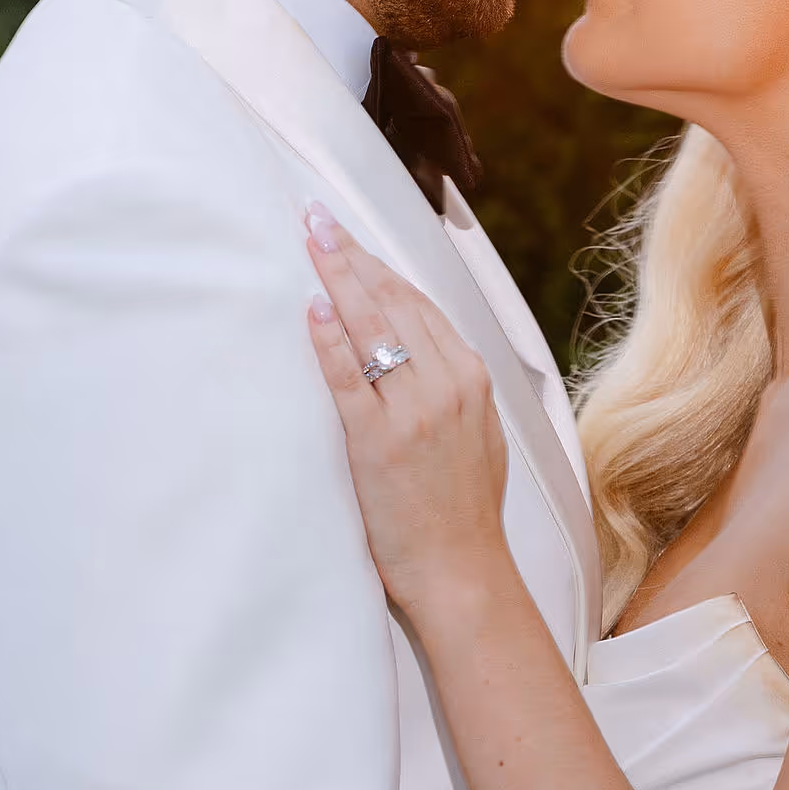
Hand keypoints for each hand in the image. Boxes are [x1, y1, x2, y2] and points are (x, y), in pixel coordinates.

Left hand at [303, 209, 509, 614]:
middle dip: (352, 256)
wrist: (463, 571)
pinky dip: (330, 339)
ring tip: (309, 241)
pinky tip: (312, 309)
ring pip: (373, 327)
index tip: (350, 237)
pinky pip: (350, 378)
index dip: (380, 265)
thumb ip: (453, 390)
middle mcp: (449, 385)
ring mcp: (415, 411)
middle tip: (316, 218)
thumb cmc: (462, 511)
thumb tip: (423, 354)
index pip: (420, 303)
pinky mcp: (379, 442)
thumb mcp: (478, 435)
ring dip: (337, 278)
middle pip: (393, 302)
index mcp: (472, 379)